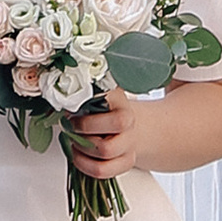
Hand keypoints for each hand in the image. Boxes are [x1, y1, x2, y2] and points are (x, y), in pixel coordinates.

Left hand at [62, 72, 221, 181]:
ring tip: (71, 136)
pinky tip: (75, 154)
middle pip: (115, 124)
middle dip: (88, 121)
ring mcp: (126, 146)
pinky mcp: (122, 163)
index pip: (114, 97)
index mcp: (127, 103)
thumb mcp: (119, 88)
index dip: (99, 96)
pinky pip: (104, 171)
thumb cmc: (124, 108)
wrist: (150, 131)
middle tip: (72, 117)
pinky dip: (86, 165)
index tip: (80, 96)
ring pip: (106, 150)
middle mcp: (128, 125)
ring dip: (84, 144)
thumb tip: (90, 49)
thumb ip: (105, 73)